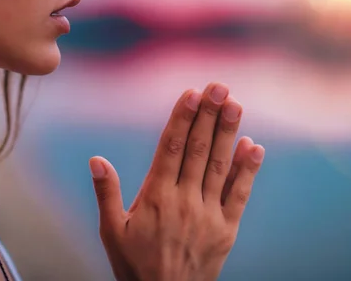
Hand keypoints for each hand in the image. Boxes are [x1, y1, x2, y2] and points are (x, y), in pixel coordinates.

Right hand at [88, 83, 265, 280]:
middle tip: (219, 87)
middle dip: (209, 115)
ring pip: (220, 166)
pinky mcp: (226, 229)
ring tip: (235, 104)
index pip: (171, 148)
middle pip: (199, 150)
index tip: (192, 93)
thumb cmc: (134, 265)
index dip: (183, 118)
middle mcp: (184, 201)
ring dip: (229, 133)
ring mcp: (208, 215)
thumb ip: (106, 193)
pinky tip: (254, 146)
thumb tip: (96, 159)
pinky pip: (239, 195)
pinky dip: (248, 170)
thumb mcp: (111, 231)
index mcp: (156, 197)